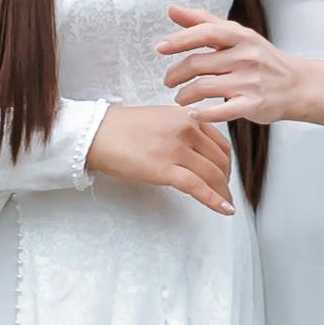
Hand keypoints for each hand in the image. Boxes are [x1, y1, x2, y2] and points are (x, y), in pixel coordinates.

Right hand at [86, 100, 239, 213]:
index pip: (220, 142)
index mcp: (187, 116)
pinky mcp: (165, 169)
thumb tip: (194, 149)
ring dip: (223, 192)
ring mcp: (177, 149)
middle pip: (220, 160)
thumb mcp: (160, 119)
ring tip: (225, 204)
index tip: (225, 173)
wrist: (96, 132)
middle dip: (225, 179)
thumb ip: (181, 130)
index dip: (227, 162)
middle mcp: (187, 130)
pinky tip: (224, 208)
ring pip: (213, 175)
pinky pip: (198, 187)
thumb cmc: (120, 128)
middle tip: (224, 191)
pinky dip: (214, 200)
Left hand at [160, 10, 323, 138]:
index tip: (161, 48)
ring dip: (185, 95)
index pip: (205, 33)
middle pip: (198, 63)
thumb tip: (172, 9)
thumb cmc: (263, 59)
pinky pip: (222, 111)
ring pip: (204, 87)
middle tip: (168, 80)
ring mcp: (250, 82)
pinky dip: (203, 114)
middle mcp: (246, 57)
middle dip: (176, 73)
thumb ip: (203, 22)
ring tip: (180, 98)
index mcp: (241, 37)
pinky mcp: (253, 104)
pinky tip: (194, 114)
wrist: (299, 85)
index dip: (179, 40)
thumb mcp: (238, 35)